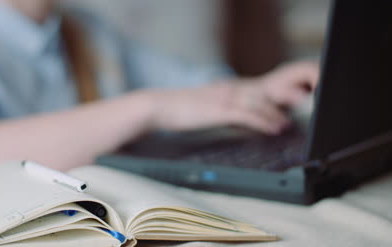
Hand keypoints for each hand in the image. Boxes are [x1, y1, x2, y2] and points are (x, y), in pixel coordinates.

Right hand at [148, 61, 318, 134]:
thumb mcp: (211, 106)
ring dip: (281, 109)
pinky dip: (264, 121)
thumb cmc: (185, 108)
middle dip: (290, 93)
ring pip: (260, 100)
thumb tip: (251, 119)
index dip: (285, 88)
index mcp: (231, 88)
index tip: (303, 95)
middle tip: (312, 98)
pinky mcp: (217, 110)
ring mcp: (225, 98)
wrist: (160, 106)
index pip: (264, 85)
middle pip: (268, 87)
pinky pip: (246, 115)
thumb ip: (232, 109)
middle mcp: (232, 89)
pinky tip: (276, 128)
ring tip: (298, 116)